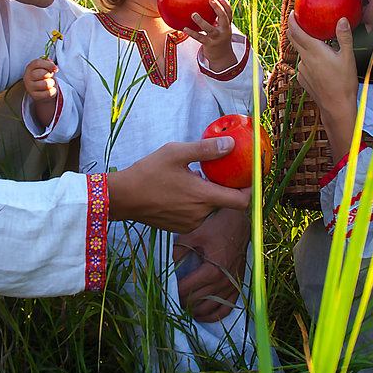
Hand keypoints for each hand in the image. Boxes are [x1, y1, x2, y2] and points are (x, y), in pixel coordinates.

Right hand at [23, 57, 58, 126]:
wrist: (41, 93)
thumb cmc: (44, 77)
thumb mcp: (44, 68)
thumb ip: (47, 63)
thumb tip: (53, 65)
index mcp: (29, 68)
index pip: (37, 63)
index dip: (48, 65)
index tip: (56, 69)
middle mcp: (27, 78)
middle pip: (42, 74)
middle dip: (50, 76)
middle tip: (50, 77)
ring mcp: (30, 88)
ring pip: (46, 84)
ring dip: (52, 84)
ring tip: (49, 84)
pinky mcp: (35, 97)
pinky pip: (48, 93)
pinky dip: (52, 92)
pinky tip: (49, 91)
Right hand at [106, 138, 250, 231]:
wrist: (122, 198)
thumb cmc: (147, 173)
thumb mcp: (176, 153)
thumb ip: (206, 150)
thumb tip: (231, 144)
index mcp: (203, 196)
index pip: (241, 201)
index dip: (251, 191)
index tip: (251, 178)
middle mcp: (200, 214)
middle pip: (225, 202)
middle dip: (224, 187)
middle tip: (217, 171)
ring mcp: (190, 223)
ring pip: (209, 207)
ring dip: (207, 194)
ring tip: (192, 178)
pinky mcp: (179, 227)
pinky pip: (196, 214)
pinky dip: (194, 203)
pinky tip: (180, 190)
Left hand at [173, 207, 250, 321]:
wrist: (241, 223)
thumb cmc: (217, 227)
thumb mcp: (193, 236)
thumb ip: (177, 251)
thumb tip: (164, 265)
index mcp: (212, 271)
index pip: (186, 289)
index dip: (173, 292)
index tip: (164, 291)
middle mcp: (223, 282)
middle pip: (196, 300)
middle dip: (181, 302)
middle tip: (170, 300)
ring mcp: (232, 286)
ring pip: (209, 308)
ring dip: (194, 311)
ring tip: (183, 308)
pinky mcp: (237, 287)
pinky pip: (226, 309)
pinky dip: (213, 316)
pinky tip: (201, 316)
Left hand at [183, 0, 237, 72]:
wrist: (222, 57)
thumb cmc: (218, 38)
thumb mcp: (220, 29)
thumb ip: (215, 19)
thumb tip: (203, 4)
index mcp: (227, 25)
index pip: (229, 12)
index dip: (225, 4)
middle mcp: (224, 31)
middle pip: (224, 18)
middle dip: (218, 8)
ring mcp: (217, 38)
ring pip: (210, 29)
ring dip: (201, 22)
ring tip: (193, 15)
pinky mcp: (209, 45)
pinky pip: (199, 38)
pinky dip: (192, 33)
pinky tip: (184, 28)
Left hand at [288, 13, 357, 156]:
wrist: (336, 107)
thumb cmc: (344, 83)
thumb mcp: (348, 57)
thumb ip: (344, 37)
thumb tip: (342, 19)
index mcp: (314, 51)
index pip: (296, 31)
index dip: (292, 20)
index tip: (292, 12)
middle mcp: (304, 59)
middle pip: (293, 39)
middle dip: (293, 28)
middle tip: (299, 20)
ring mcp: (302, 70)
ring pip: (300, 53)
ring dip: (304, 46)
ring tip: (317, 44)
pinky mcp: (303, 79)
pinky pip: (303, 65)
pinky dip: (308, 59)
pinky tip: (320, 63)